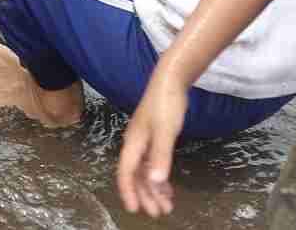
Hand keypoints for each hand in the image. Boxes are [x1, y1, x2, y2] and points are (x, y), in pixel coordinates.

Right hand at [117, 76, 187, 215]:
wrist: (170, 81)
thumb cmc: (165, 104)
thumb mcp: (166, 131)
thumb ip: (160, 156)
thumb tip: (155, 182)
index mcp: (133, 142)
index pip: (126, 172)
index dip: (129, 191)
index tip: (135, 209)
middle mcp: (135, 144)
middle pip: (136, 175)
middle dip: (145, 195)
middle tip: (157, 213)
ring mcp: (144, 141)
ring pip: (145, 171)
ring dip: (153, 189)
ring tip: (165, 206)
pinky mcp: (154, 138)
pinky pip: (153, 163)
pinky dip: (159, 177)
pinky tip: (167, 188)